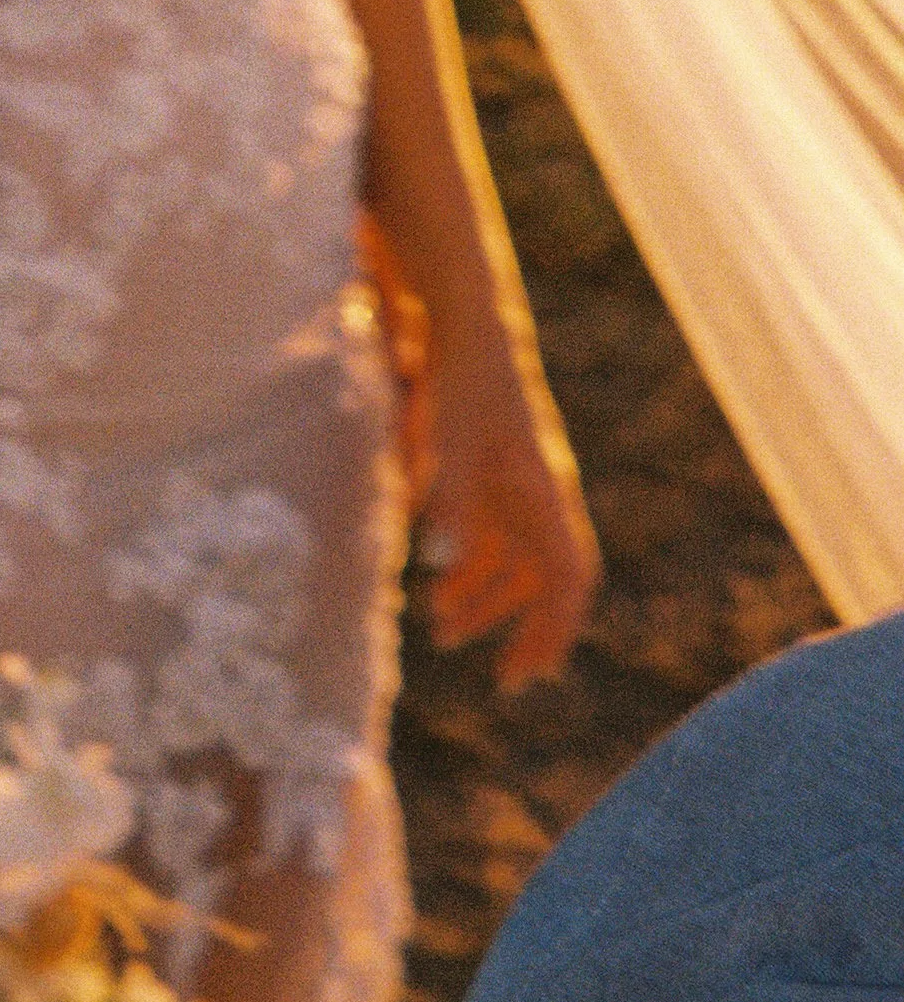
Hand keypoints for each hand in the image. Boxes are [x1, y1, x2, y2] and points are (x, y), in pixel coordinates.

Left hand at [416, 325, 599, 690]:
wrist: (467, 323)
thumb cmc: (463, 383)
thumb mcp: (452, 440)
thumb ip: (450, 501)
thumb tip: (439, 564)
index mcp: (544, 494)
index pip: (567, 579)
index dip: (555, 629)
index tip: (531, 672)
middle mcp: (540, 495)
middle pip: (543, 580)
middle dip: (521, 627)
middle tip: (500, 677)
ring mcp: (518, 483)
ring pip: (514, 560)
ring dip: (485, 597)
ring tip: (440, 628)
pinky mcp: (494, 470)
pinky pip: (493, 533)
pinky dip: (471, 563)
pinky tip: (434, 579)